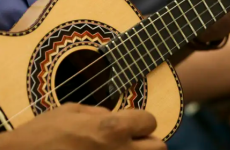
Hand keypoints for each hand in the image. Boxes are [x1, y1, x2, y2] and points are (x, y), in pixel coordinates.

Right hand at [0, 103, 165, 149]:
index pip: (150, 121)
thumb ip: (99, 112)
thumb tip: (113, 115)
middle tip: (132, 140)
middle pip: (159, 147)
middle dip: (148, 141)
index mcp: (112, 127)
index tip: (132, 123)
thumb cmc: (42, 134)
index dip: (141, 120)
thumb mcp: (71, 110)